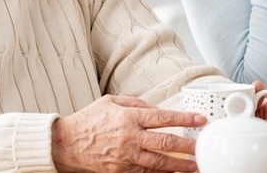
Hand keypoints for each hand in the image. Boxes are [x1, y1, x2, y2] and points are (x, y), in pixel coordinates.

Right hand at [51, 95, 204, 172]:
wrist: (65, 144)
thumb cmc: (88, 120)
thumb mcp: (111, 101)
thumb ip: (137, 103)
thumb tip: (157, 109)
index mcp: (129, 118)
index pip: (163, 117)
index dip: (185, 119)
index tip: (200, 120)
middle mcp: (130, 138)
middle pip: (165, 142)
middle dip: (187, 146)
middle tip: (201, 148)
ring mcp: (125, 156)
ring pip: (157, 162)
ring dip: (178, 165)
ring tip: (193, 166)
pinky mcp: (119, 170)